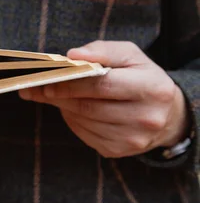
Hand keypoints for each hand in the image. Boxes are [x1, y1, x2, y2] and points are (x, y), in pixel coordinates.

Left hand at [19, 41, 189, 157]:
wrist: (166, 114)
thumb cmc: (141, 77)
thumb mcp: (129, 56)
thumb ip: (101, 51)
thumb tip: (72, 55)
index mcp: (152, 88)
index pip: (102, 85)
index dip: (71, 83)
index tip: (46, 80)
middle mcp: (146, 117)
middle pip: (89, 106)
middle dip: (59, 96)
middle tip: (37, 87)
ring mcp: (132, 138)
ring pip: (83, 121)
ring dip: (64, 108)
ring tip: (55, 95)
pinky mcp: (118, 151)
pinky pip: (85, 135)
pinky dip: (74, 121)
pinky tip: (74, 110)